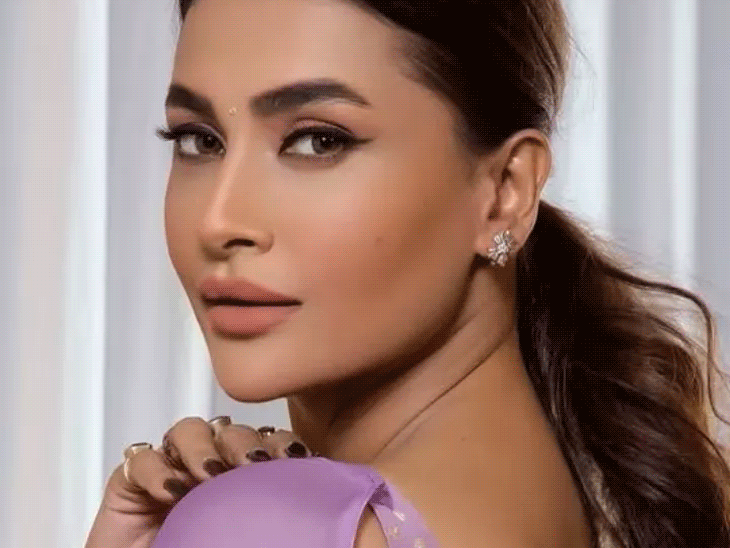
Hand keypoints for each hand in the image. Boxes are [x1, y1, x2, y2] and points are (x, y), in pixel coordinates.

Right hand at [84, 417, 313, 547]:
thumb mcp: (250, 538)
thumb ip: (276, 520)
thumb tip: (322, 514)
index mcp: (244, 480)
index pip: (268, 443)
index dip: (283, 444)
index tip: (296, 460)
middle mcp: (210, 469)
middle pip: (230, 431)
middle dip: (243, 442)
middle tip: (251, 465)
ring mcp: (172, 472)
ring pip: (189, 431)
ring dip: (202, 446)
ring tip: (210, 474)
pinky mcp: (130, 484)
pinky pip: (141, 460)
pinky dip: (156, 470)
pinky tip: (171, 492)